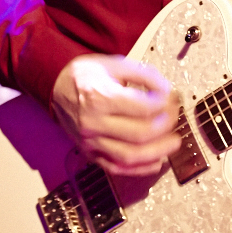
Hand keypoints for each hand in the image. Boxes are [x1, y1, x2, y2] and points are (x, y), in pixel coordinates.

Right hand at [52, 54, 180, 176]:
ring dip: (158, 151)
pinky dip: (140, 169)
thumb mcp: (114, 64)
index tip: (172, 98)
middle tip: (175, 116)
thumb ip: (143, 74)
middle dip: (165, 126)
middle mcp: (92, 123)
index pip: (142, 108)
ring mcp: (90, 142)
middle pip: (139, 133)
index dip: (164, 104)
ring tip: (174, 143)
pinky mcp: (90, 154)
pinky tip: (157, 160)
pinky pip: (117, 168)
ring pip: (130, 156)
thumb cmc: (86, 75)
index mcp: (98, 97)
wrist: (56, 88)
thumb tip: (167, 90)